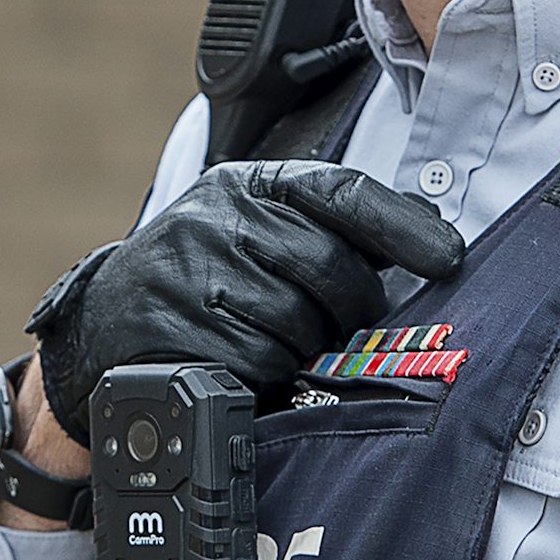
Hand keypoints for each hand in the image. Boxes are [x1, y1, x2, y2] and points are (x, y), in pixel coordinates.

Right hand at [31, 161, 465, 440]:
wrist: (109, 322)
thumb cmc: (207, 276)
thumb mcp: (259, 229)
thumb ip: (332, 225)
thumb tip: (430, 227)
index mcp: (248, 185)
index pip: (341, 192)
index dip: (401, 227)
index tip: (450, 257)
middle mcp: (217, 218)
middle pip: (328, 267)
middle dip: (352, 309)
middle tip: (347, 329)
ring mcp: (193, 272)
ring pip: (296, 321)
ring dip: (305, 347)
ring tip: (285, 344)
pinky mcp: (177, 329)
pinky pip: (258, 361)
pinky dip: (269, 374)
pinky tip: (251, 362)